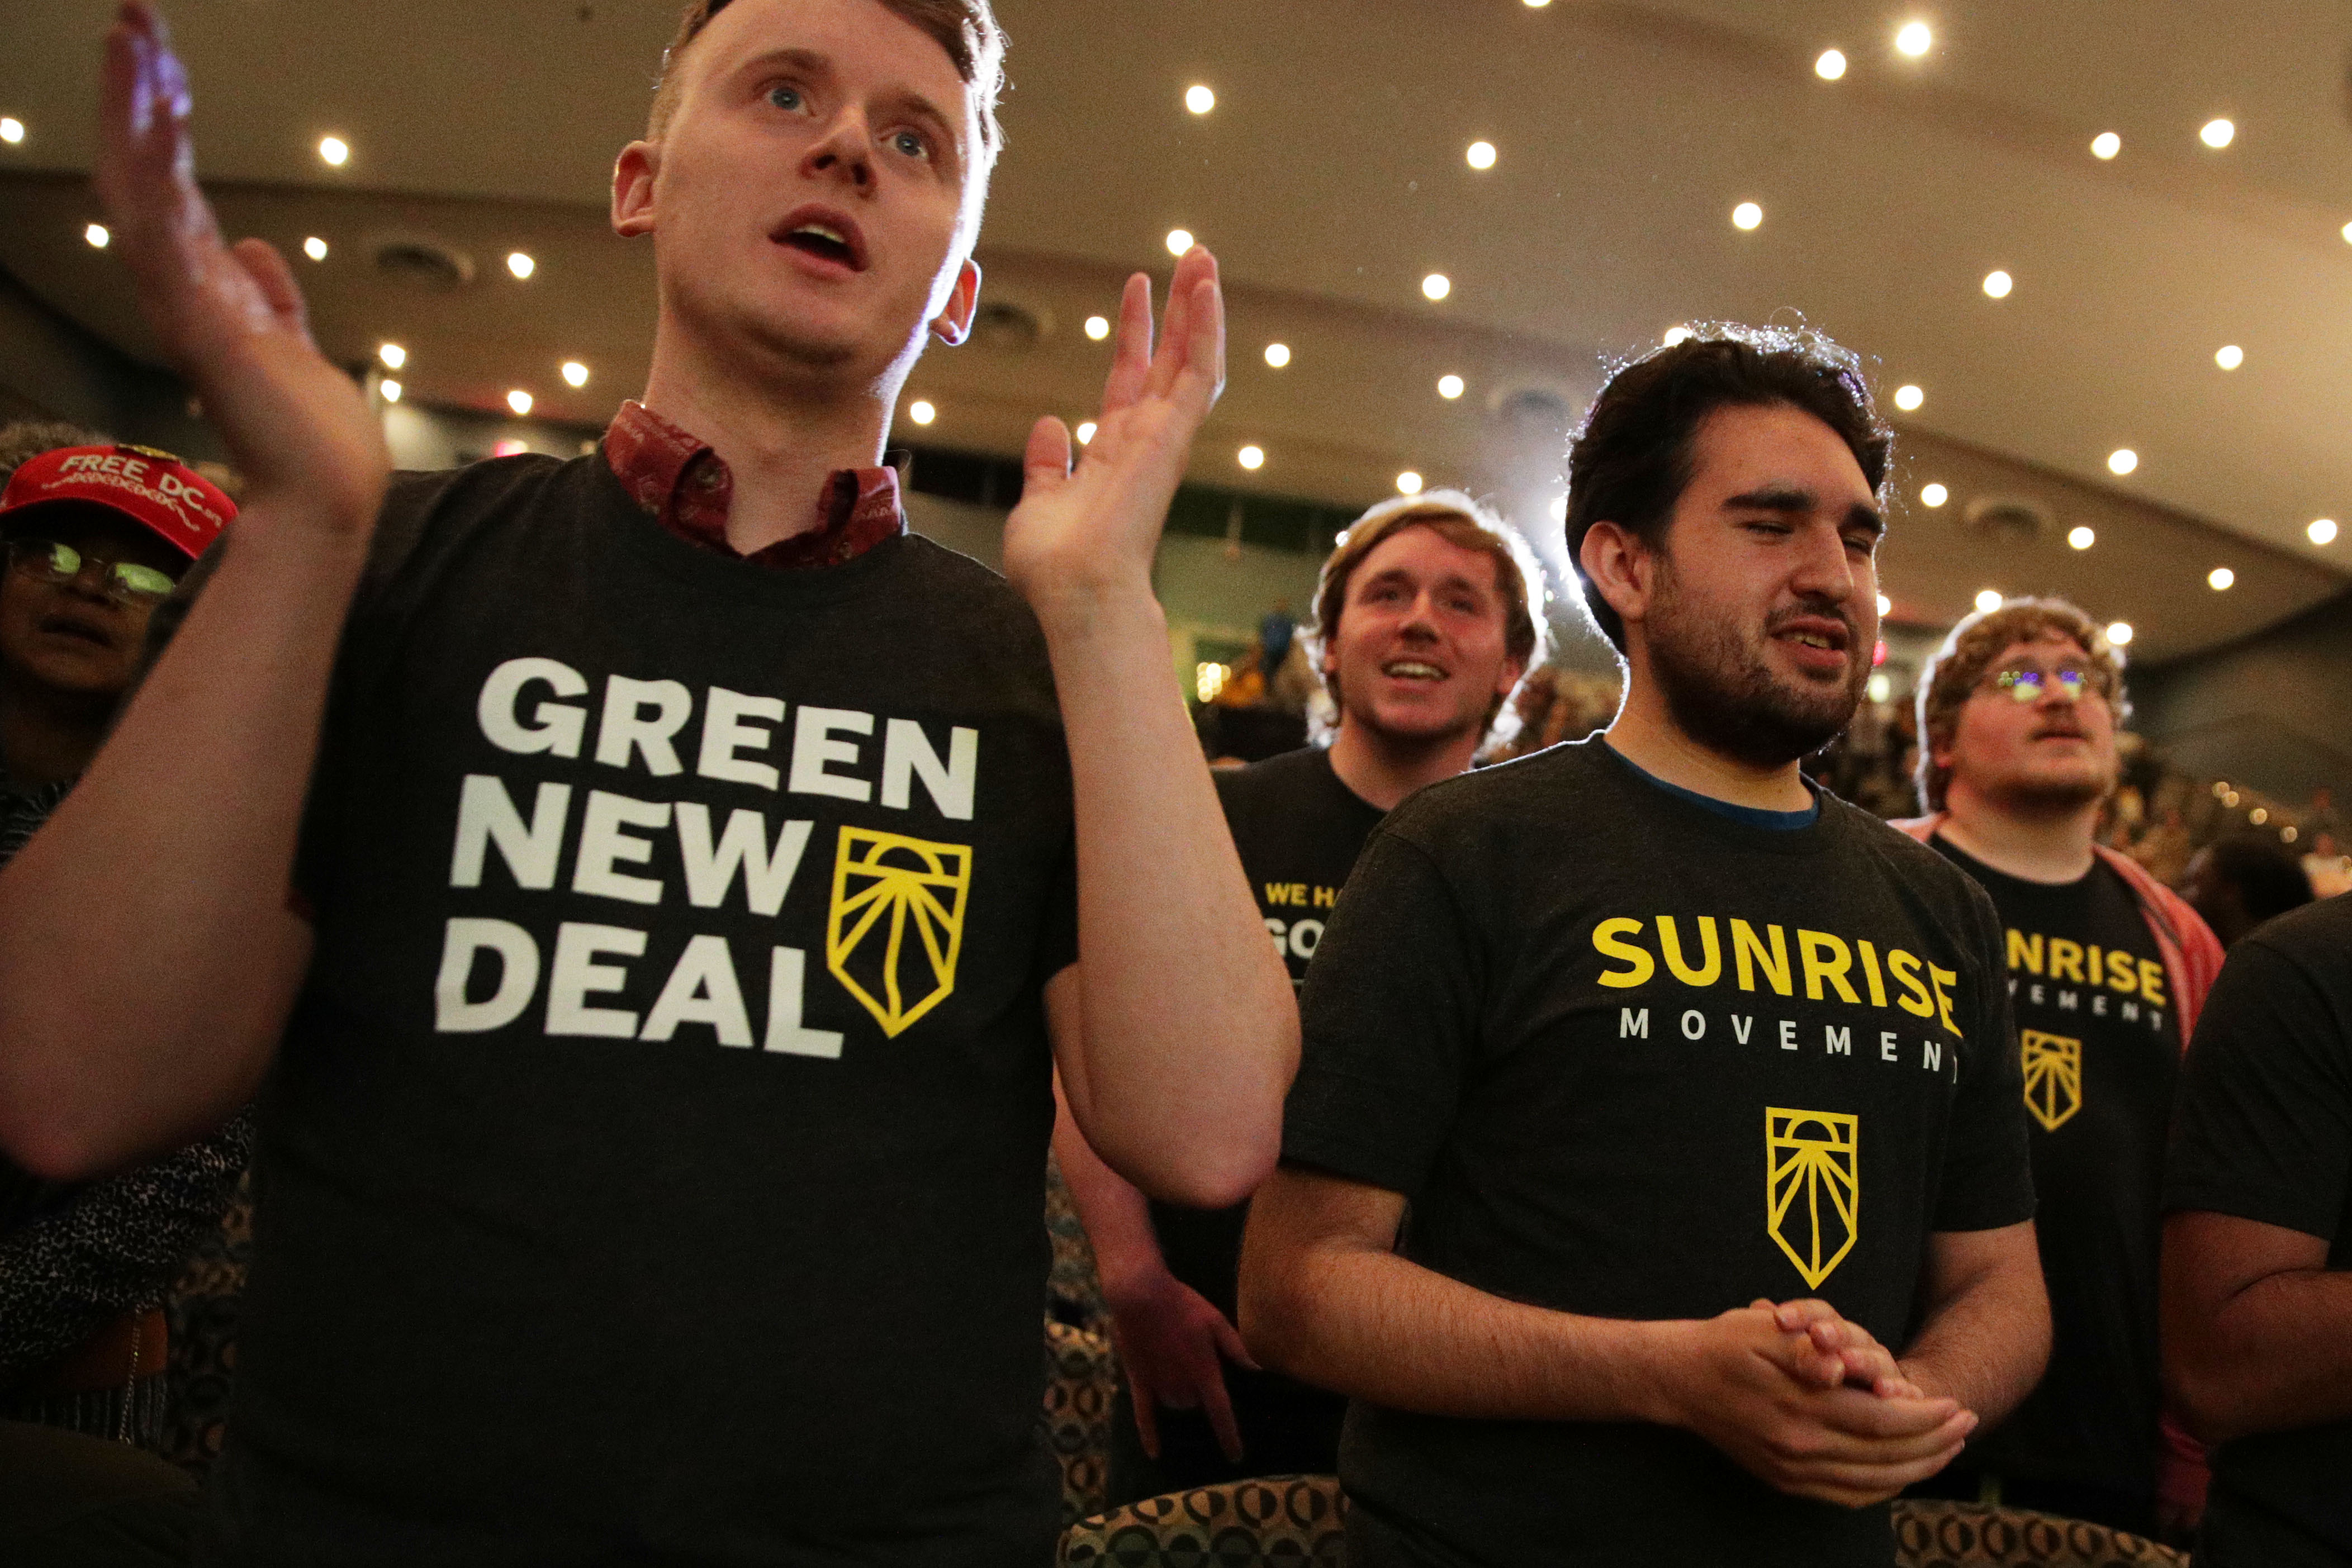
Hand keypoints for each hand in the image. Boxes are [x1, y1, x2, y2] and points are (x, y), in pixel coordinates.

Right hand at [95, 3, 385, 533]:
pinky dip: (158, 177)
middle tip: (133, 18)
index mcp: (208, 285)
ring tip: (131, 40)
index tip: (160, 58)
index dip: (163, 119)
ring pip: (142, 188)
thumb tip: (258, 248)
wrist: (327, 493)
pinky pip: (164, 237)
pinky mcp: (201, 324)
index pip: (174, 183)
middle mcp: (183, 287)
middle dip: (138, 93)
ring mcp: (185, 303)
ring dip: (136, 113)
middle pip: (145, 170)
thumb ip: (272, 295)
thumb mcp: (294, 342)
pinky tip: (155, 121)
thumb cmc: (313, 433)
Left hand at [1001, 248, 1224, 617]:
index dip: (1134, 334)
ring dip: (1200, 308)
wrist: (1074, 592)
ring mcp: (1164, 438)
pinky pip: (1199, 375)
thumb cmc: (1055, 567)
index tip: (1136, 289)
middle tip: (1191, 258)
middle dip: (1180, 309)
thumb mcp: (1038, 502)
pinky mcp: (1175, 438)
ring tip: (1202, 257)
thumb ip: (1048, 465)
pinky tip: (1207, 289)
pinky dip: (1206, 331)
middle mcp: (1145, 442)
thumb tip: (1050, 426)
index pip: (1130, 381)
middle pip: (1170, 361)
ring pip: (1192, 360)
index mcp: (1114, 454)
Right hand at [1105, 1267, 1254, 1462]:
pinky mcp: (1138, 1381)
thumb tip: (1259, 1368)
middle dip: (1200, 1390)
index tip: (1235, 1457)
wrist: (1141, 1295)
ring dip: (1181, 1395)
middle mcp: (1182, 1385)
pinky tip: (1154, 1453)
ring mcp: (1158, 1385)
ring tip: (1178, 1365)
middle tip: (1195, 1359)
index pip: (1221, 1412)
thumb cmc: (1182, 1306)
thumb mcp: (1216, 1321)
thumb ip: (1236, 1348)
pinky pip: (1143, 1414)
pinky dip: (1149, 1435)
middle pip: (1196, 1403)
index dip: (1229, 1436)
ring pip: (1176, 1404)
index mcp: (1204, 1372)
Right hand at [1654, 1306, 1976, 1507]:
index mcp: (1799, 1410)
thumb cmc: (1724, 1345)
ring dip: (1918, 1468)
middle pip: (1887, 1458)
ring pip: (1873, 1482)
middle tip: (1967, 1425)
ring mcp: (1792, 1471)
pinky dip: (1884, 1488)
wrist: (1677, 1380)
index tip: (1955, 1405)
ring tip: (1947, 1449)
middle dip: (1935, 1443)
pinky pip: (1848, 1496)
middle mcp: (1799, 1450)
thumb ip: (1808, 1350)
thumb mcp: (1764, 1332)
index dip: (1925, 1416)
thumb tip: (1843, 1367)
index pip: (1882, 1422)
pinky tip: (1902, 1472)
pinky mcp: (1785, 1480)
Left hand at [1758, 1298, 1924, 1397]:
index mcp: (1829, 1331)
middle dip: (1834, 1333)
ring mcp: (1882, 1372)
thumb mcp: (1787, 1349)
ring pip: (1876, 1361)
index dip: (1801, 1314)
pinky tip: (1886, 1392)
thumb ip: (1777, 1330)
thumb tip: (1760, 1306)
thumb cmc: (1809, 1373)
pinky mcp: (1903, 1400)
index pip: (1817, 1314)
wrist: (1871, 1401)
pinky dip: (1899, 1392)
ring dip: (1862, 1360)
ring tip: (1847, 1362)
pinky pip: (1905, 1394)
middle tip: (1818, 1336)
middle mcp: (1858, 1347)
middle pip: (1850, 1334)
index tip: (1780, 1318)